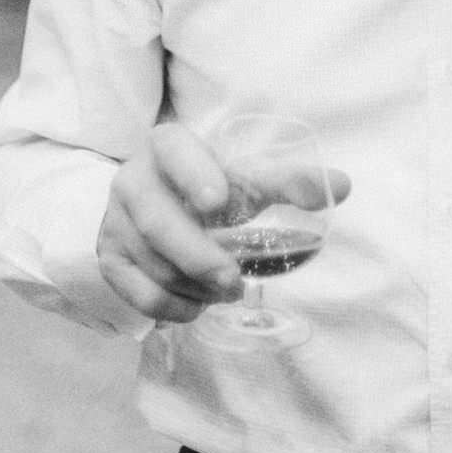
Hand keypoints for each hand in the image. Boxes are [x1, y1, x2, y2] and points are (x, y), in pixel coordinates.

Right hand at [97, 122, 350, 322]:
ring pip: (150, 263)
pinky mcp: (109, 257)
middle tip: (236, 283)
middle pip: (159, 222)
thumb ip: (290, 181)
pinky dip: (172, 306)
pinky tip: (197, 305)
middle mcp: (133, 178)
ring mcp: (115, 219)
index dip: (194, 174)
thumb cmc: (211, 184)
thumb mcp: (245, 177)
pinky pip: (137, 292)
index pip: (175, 150)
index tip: (219, 202)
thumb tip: (342, 185)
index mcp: (167, 146)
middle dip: (200, 258)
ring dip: (193, 287)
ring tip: (228, 291)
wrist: (154, 201)